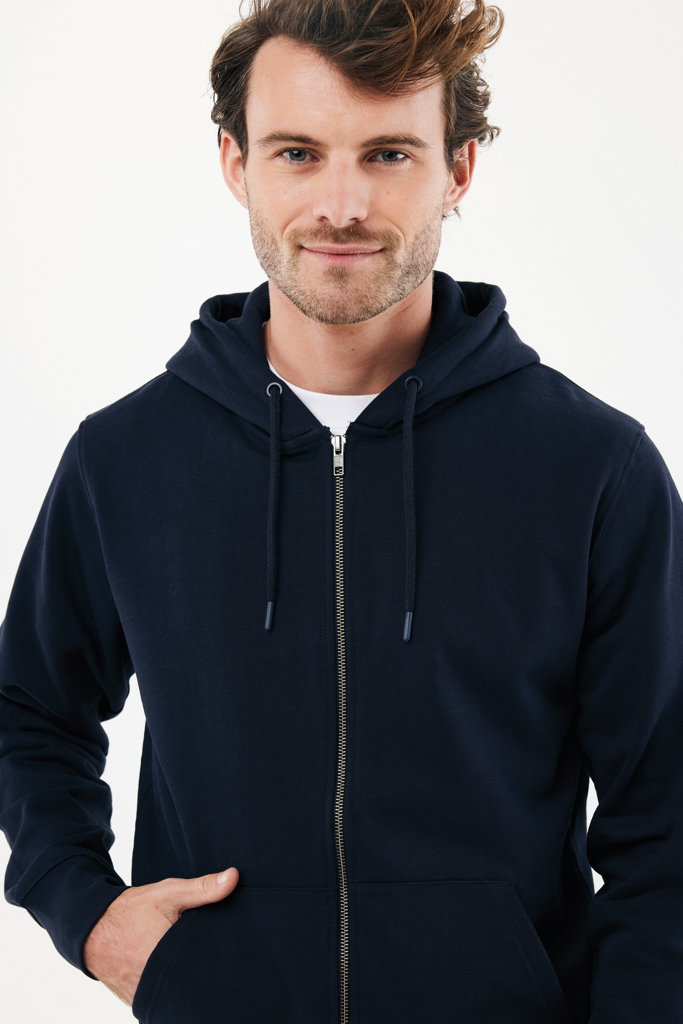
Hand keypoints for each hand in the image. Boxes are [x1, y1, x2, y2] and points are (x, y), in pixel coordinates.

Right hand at [83, 866, 238, 1006]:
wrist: (93, 928)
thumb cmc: (131, 910)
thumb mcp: (169, 893)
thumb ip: (203, 888)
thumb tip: (233, 877)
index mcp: (164, 958)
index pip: (203, 969)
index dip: (216, 961)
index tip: (226, 953)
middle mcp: (152, 983)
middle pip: (191, 984)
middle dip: (200, 972)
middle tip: (206, 956)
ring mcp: (143, 997)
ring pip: (175, 993)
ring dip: (183, 981)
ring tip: (191, 964)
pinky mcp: (137, 1002)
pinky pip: (160, 999)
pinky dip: (169, 987)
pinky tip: (176, 973)